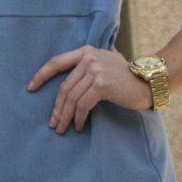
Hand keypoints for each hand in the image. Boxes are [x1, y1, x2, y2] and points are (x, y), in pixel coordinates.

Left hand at [27, 46, 151, 133]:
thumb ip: (89, 65)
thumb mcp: (106, 63)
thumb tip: (69, 82)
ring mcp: (95, 70)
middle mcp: (89, 58)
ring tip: (63, 129)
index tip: (30, 88)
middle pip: (64, 87)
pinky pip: (83, 105)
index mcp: (86, 51)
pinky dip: (79, 118)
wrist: (150, 82)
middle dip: (56, 108)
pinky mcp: (101, 85)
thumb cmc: (128, 77)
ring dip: (65, 117)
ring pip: (72, 98)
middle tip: (53, 124)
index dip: (41, 75)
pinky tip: (79, 126)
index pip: (56, 62)